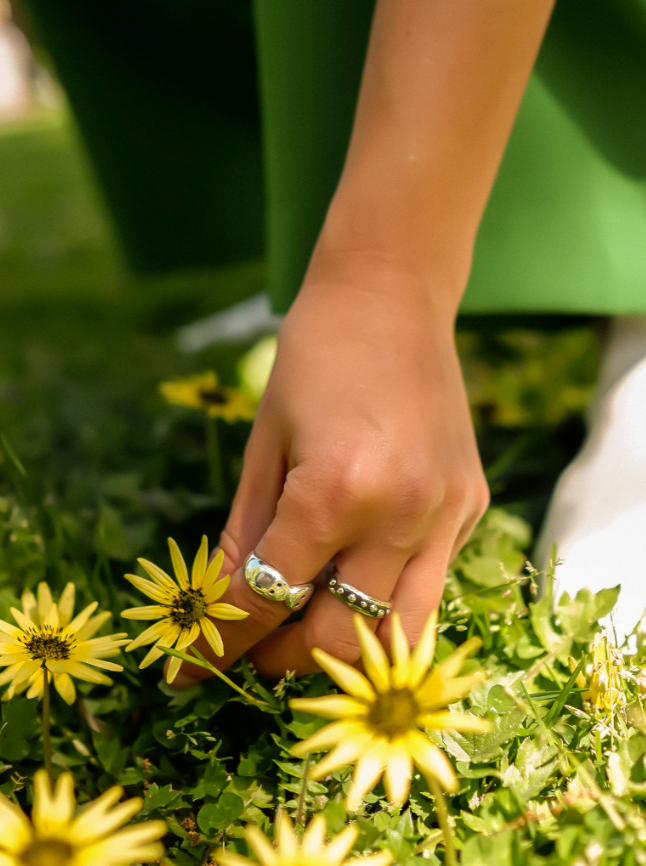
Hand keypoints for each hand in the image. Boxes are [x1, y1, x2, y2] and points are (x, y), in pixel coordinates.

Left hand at [170, 253, 488, 683]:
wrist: (393, 296)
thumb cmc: (314, 355)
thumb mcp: (264, 443)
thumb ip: (247, 534)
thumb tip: (225, 607)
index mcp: (336, 490)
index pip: (269, 599)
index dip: (221, 646)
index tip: (187, 674)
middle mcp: (403, 515)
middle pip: (342, 639)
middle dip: (285, 659)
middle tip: (255, 647)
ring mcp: (448, 514)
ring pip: (403, 633)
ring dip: (346, 650)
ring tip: (306, 629)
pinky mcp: (472, 506)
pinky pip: (428, 582)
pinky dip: (386, 596)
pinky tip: (357, 565)